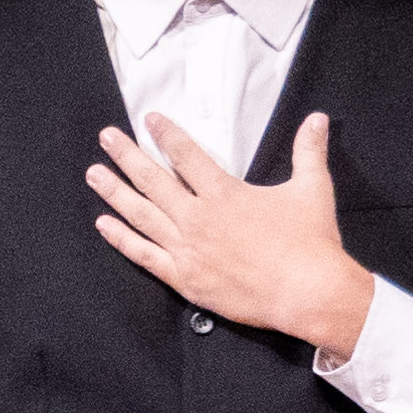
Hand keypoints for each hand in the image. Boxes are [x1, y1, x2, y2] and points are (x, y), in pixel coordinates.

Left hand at [92, 111, 375, 358]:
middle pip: (153, 180)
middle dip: (127, 155)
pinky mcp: (185, 279)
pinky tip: (104, 225)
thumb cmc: (311, 242)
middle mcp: (198, 218)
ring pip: (141, 215)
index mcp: (224, 193)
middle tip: (106, 137)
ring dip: (115, 192)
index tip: (148, 119)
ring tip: (94, 174)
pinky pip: (145, 256)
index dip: (165, 134)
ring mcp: (188, 250)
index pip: (186, 155)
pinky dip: (122, 240)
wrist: (308, 293)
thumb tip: (318, 119)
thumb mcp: (313, 189)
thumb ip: (308, 151)